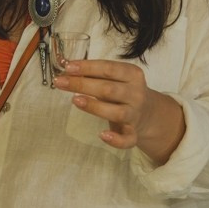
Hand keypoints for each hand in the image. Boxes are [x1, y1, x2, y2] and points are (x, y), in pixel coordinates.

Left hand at [52, 59, 184, 163]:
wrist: (147, 112)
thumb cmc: (123, 91)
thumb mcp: (114, 78)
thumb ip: (94, 74)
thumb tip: (67, 69)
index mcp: (133, 75)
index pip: (109, 68)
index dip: (88, 67)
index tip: (68, 68)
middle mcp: (137, 94)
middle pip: (109, 89)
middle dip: (82, 85)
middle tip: (61, 82)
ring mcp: (135, 114)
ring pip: (117, 112)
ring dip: (95, 107)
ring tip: (75, 100)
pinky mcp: (134, 133)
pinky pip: (128, 139)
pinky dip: (116, 140)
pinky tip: (102, 135)